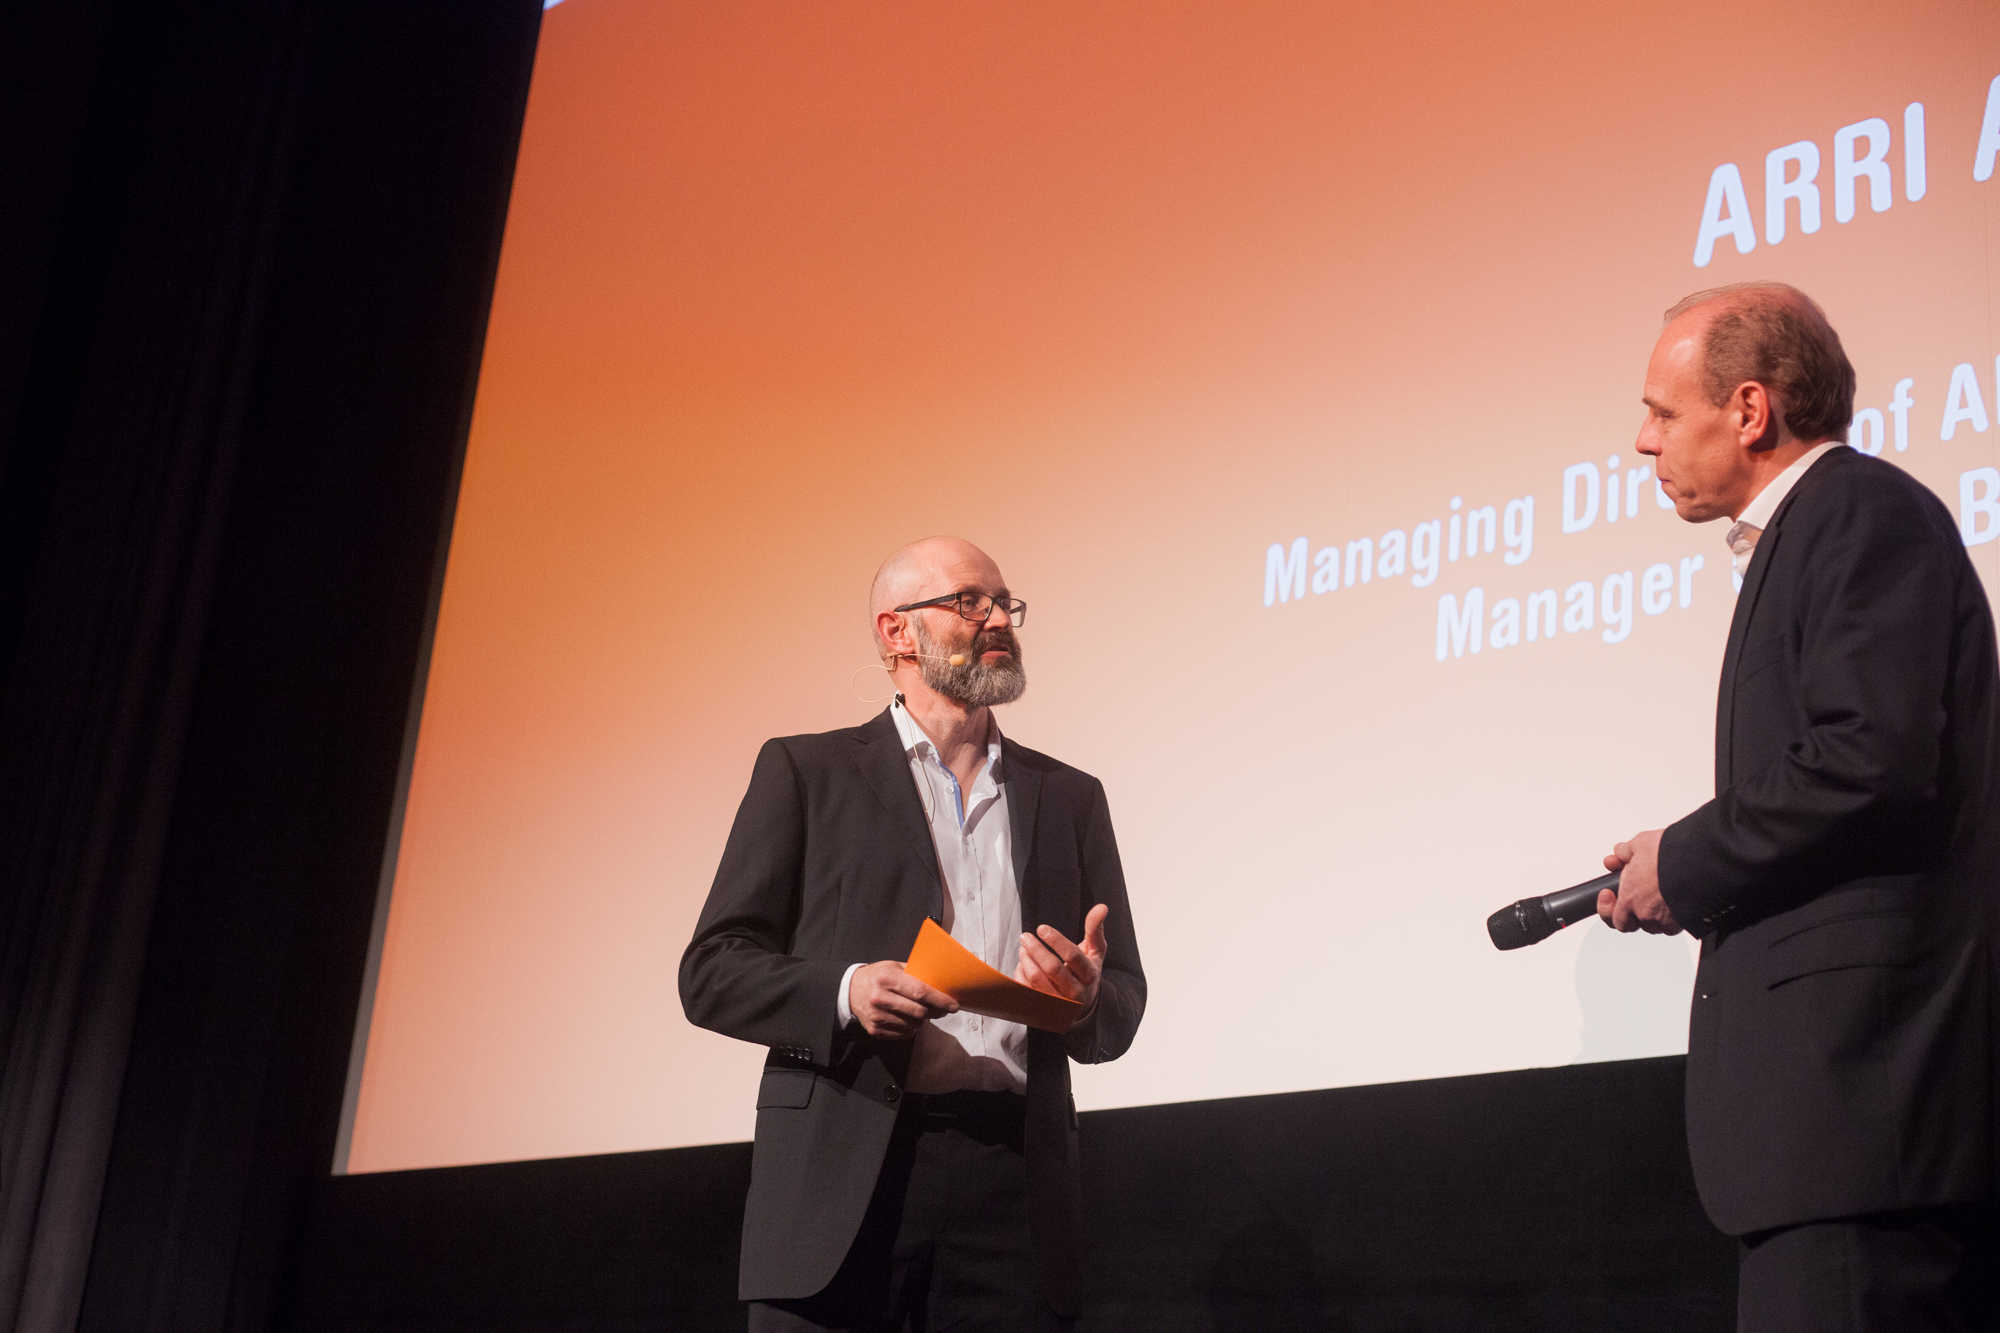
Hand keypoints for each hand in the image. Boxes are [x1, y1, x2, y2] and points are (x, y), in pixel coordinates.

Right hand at [848, 961, 956, 1038]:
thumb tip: (942, 983)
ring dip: (923, 1020)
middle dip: (936, 1012)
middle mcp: (880, 998)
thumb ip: (916, 974)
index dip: (940, 999)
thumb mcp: (894, 967)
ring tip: (921, 1011)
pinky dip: (911, 1028)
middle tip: (943, 1009)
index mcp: (887, 979)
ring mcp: (877, 1016)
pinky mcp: (875, 1030)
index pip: (920, 992)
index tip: (953, 1004)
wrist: (851, 990)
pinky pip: (904, 1034)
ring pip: (913, 1025)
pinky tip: (908, 1018)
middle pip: (919, 1011)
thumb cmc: (878, 976)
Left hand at [1014, 903, 1108, 1020]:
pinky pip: (1027, 990)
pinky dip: (1020, 974)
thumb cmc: (1087, 973)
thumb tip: (1101, 907)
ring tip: (1023, 947)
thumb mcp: (1095, 952)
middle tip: (1025, 936)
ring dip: (1026, 960)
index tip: (1041, 928)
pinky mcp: (1044, 1008)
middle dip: (1036, 949)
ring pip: (1037, 979)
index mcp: (1089, 975)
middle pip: (1052, 968)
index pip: (1072, 956)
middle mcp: (1075, 991)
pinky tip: (1023, 963)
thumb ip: (1095, 929)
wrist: (1083, 1006)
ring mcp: (1059, 1003)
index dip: (1056, 940)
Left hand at [1598, 829, 1680, 934]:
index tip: (1612, 896)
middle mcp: (1646, 913)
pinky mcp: (1684, 921)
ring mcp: (1666, 919)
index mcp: (1630, 898)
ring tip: (1659, 895)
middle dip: (1634, 913)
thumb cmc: (1670, 852)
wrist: (1701, 859)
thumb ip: (1625, 852)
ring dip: (1655, 914)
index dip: (1612, 911)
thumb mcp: (1640, 843)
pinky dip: (1674, 918)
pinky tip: (1675, 901)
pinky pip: (1675, 926)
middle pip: (1636, 924)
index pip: (1616, 920)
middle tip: (1638, 898)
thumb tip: (1618, 854)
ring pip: (1657, 925)